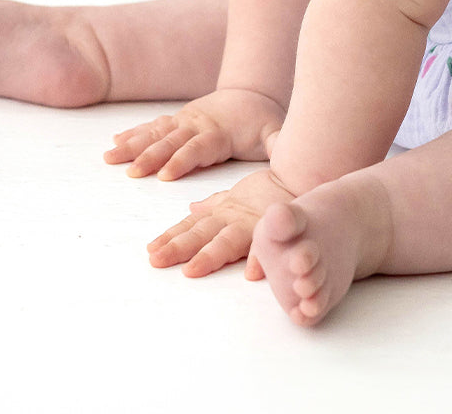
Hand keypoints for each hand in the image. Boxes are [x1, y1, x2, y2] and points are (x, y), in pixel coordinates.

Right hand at [103, 88, 284, 179]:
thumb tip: (287, 152)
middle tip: (132, 172)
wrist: (251, 93)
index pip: (197, 148)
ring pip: (155, 133)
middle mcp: (197, 125)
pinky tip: (114, 142)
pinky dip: (133, 133)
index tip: (164, 174)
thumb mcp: (273, 131)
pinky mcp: (177, 120)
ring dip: (134, 145)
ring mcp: (184, 120)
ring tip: (110, 156)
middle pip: (171, 142)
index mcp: (218, 133)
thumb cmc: (261, 121)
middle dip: (151, 156)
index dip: (181, 160)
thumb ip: (279, 143)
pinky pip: (152, 127)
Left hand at [147, 166, 298, 277]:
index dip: (171, 237)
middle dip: (177, 247)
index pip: (191, 225)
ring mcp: (252, 225)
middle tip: (156, 260)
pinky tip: (253, 274)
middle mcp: (233, 218)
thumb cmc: (268, 192)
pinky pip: (269, 245)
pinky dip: (260, 257)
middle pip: (200, 233)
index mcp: (223, 212)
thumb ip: (214, 204)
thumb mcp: (236, 196)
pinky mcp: (274, 229)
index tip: (151, 250)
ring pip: (227, 240)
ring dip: (209, 256)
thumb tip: (192, 209)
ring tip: (191, 270)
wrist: (300, 177)